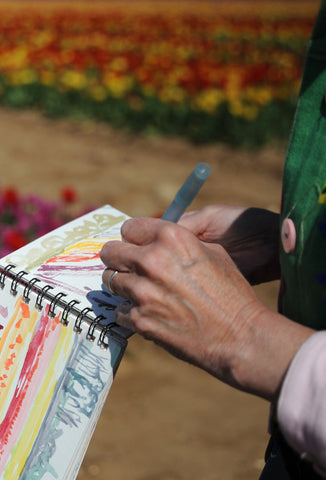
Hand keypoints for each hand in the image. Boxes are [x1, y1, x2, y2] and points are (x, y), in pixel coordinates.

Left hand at [101, 217, 312, 401]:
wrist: (240, 336)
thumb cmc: (232, 293)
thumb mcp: (213, 253)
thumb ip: (180, 243)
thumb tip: (157, 242)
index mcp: (171, 238)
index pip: (129, 228)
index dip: (134, 238)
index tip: (137, 247)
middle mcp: (151, 260)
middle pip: (110, 251)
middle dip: (119, 259)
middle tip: (130, 269)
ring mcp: (142, 291)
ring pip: (110, 280)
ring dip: (124, 285)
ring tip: (144, 293)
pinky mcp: (139, 319)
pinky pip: (119, 310)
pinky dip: (131, 312)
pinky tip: (150, 314)